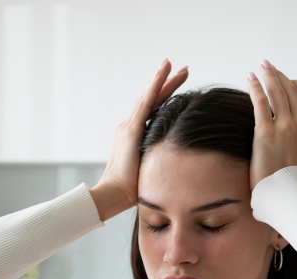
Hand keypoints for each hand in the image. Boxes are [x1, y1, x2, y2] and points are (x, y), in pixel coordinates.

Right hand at [89, 59, 188, 221]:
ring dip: (162, 79)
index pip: (152, 111)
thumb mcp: (149, 171)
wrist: (113, 196)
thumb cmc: (132, 191)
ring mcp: (128, 127)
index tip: (177, 85)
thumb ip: (157, 162)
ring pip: (149, 97)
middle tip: (182, 68)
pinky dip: (154, 86)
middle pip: (151, 100)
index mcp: (133, 137)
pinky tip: (162, 73)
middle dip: (167, 83)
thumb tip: (175, 166)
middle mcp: (128, 127)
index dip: (164, 97)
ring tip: (175, 64)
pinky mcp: (131, 130)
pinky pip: (145, 103)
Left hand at [247, 60, 296, 190]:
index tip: (287, 81)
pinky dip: (256, 87)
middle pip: (292, 89)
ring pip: (277, 91)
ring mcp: (285, 127)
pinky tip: (249, 79)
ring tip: (260, 67)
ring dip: (268, 75)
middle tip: (269, 66)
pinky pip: (261, 102)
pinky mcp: (265, 133)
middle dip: (279, 75)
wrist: (287, 196)